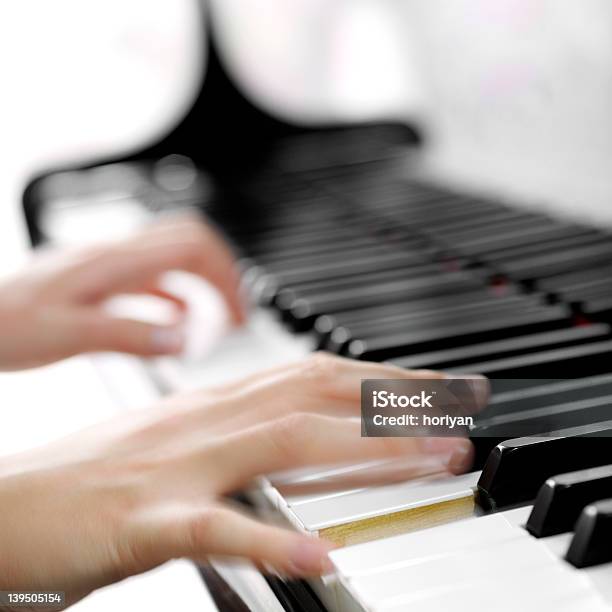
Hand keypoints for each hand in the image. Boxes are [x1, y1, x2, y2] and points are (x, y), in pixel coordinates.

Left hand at [0, 215, 244, 369]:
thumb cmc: (6, 324)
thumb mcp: (70, 336)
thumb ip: (131, 336)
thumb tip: (183, 339)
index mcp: (115, 261)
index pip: (193, 246)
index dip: (225, 275)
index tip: (237, 312)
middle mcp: (117, 254)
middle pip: (192, 239)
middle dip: (223, 271)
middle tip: (236, 310)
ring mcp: (110, 264)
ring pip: (176, 254)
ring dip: (203, 281)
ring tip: (217, 316)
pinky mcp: (102, 278)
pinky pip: (153, 276)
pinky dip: (177, 295)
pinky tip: (176, 318)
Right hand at [0, 355, 485, 607]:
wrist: (13, 504)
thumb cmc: (98, 477)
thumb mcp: (185, 444)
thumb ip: (244, 436)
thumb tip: (302, 434)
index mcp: (215, 405)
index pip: (312, 373)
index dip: (377, 375)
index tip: (432, 384)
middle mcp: (207, 422)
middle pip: (315, 396)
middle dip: (394, 403)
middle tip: (460, 414)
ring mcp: (181, 466)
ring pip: (286, 443)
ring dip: (365, 451)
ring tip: (430, 461)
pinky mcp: (149, 518)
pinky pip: (218, 526)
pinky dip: (272, 537)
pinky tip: (321, 554)